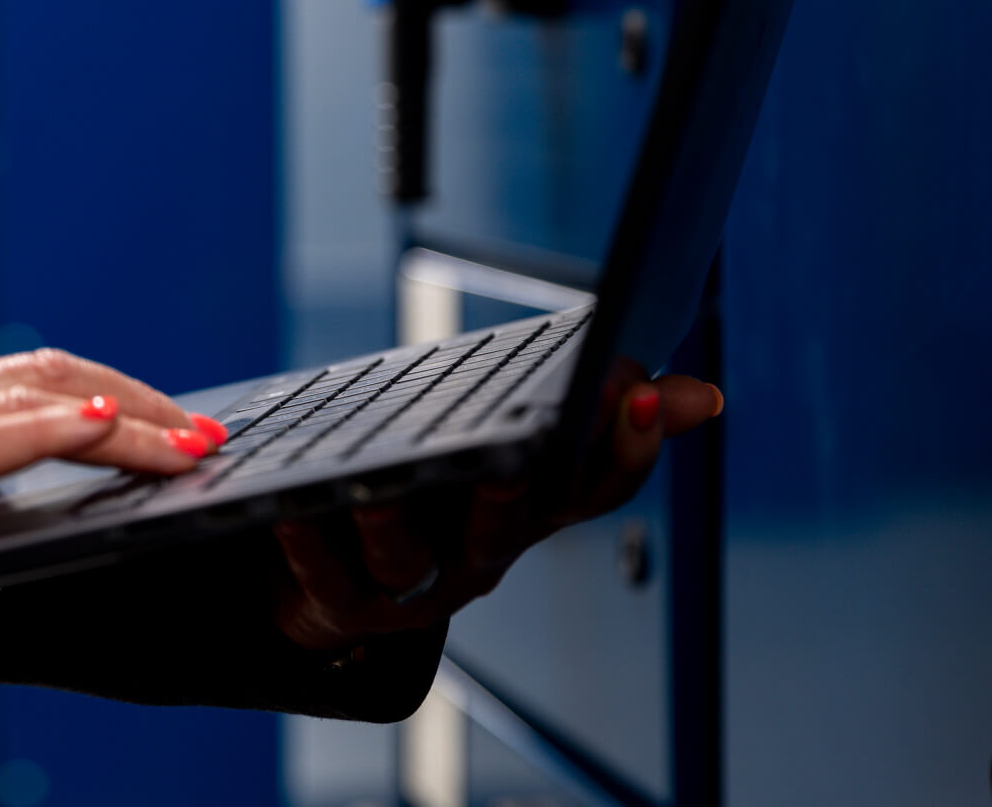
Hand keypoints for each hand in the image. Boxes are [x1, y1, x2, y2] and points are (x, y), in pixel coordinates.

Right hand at [0, 351, 220, 614]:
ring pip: (34, 394)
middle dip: (139, 399)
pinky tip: (99, 426)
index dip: (103, 396)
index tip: (160, 426)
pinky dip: (51, 425)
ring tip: (186, 440)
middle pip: (49, 372)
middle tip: (202, 433)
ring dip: (125, 413)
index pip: (24, 385)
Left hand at [270, 359, 722, 651]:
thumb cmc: (433, 492)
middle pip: (509, 526)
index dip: (624, 444)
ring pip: (409, 557)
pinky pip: (329, 582)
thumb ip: (590, 411)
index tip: (637, 385)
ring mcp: (416, 587)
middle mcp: (484, 555)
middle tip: (512, 452)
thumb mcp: (504, 443)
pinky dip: (308, 547)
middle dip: (514, 491)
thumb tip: (701, 395)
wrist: (337, 583)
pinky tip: (291, 508)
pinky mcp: (346, 606)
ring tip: (374, 483)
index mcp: (529, 509)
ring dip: (393, 518)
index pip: (595, 483)